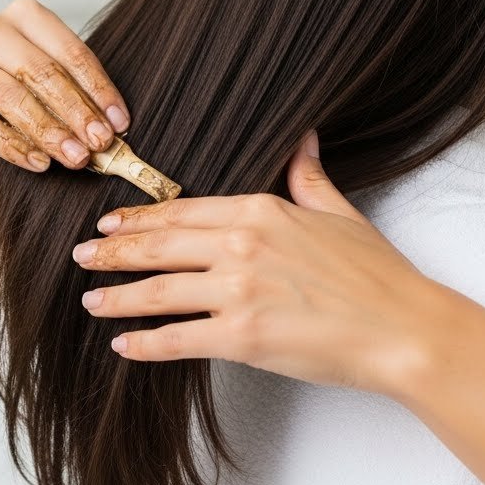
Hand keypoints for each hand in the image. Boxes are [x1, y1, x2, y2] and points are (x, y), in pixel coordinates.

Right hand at [0, 0, 128, 177]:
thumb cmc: (31, 105)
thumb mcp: (59, 94)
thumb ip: (82, 99)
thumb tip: (116, 127)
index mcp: (23, 14)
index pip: (67, 49)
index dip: (97, 88)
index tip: (120, 122)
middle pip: (39, 70)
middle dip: (75, 111)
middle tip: (100, 143)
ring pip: (9, 94)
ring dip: (48, 130)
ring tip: (75, 157)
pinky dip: (14, 147)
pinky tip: (40, 164)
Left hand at [72, 133, 440, 396]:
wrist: (403, 328)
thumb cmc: (376, 276)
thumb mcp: (339, 213)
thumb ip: (308, 177)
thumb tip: (303, 139)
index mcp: (260, 211)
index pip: (182, 211)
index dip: (140, 219)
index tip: (111, 223)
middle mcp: (241, 246)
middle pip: (159, 246)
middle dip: (113, 251)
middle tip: (81, 256)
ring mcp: (238, 292)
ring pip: (157, 291)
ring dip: (117, 295)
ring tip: (91, 299)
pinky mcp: (242, 337)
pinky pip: (177, 339)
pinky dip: (145, 343)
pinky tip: (123, 345)